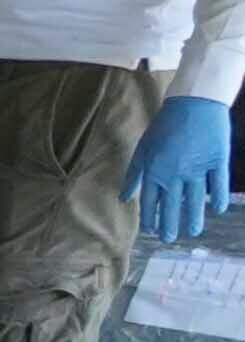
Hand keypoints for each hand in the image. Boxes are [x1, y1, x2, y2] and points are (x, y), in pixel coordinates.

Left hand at [142, 98, 236, 250]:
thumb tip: (123, 198)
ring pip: (194, 200)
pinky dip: (218, 198)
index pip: (150, 201)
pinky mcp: (217, 161)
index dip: (149, 217)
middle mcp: (175, 174)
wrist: (194, 103)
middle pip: (171, 206)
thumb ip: (134, 175)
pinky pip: (217, 184)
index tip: (150, 230)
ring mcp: (197, 169)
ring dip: (192, 218)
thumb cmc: (165, 125)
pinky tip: (217, 210)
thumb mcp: (143, 149)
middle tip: (169, 239)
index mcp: (155, 171)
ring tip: (192, 232)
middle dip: (169, 225)